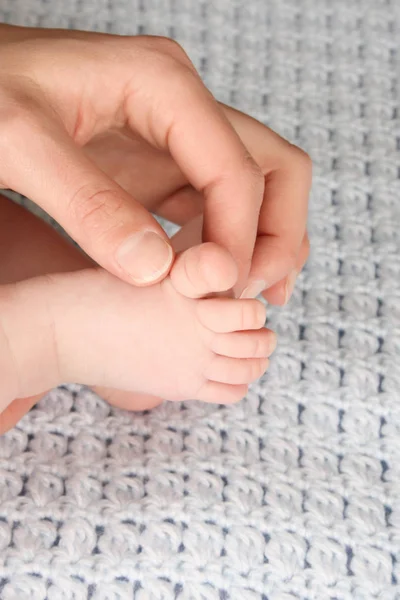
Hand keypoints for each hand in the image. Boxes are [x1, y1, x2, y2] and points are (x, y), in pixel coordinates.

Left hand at [85, 104, 311, 301]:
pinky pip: (215, 206)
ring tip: (246, 297)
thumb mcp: (19, 140)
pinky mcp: (160, 166)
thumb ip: (87, 204)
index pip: (237, 167)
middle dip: (277, 234)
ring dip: (261, 242)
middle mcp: (184, 107)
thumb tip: (156, 270)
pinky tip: (212, 282)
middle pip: (273, 168)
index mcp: (164, 85)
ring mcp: (176, 138)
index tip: (215, 290)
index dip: (240, 236)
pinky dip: (226, 244)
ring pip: (254, 189)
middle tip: (251, 292)